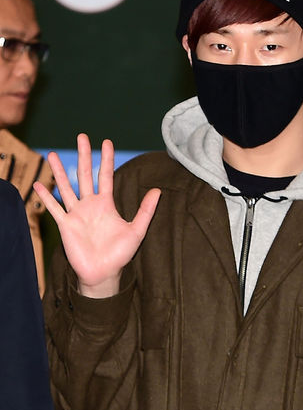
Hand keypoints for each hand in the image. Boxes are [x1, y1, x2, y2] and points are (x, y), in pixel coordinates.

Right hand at [34, 133, 160, 297]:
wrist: (104, 273)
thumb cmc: (120, 254)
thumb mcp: (136, 230)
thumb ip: (145, 211)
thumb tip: (157, 191)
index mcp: (106, 204)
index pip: (106, 176)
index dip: (106, 159)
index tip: (107, 142)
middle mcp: (90, 205)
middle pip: (84, 175)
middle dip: (83, 155)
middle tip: (82, 136)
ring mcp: (76, 214)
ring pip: (66, 188)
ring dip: (58, 172)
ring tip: (51, 154)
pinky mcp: (66, 225)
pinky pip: (54, 208)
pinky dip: (45, 197)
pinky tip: (38, 184)